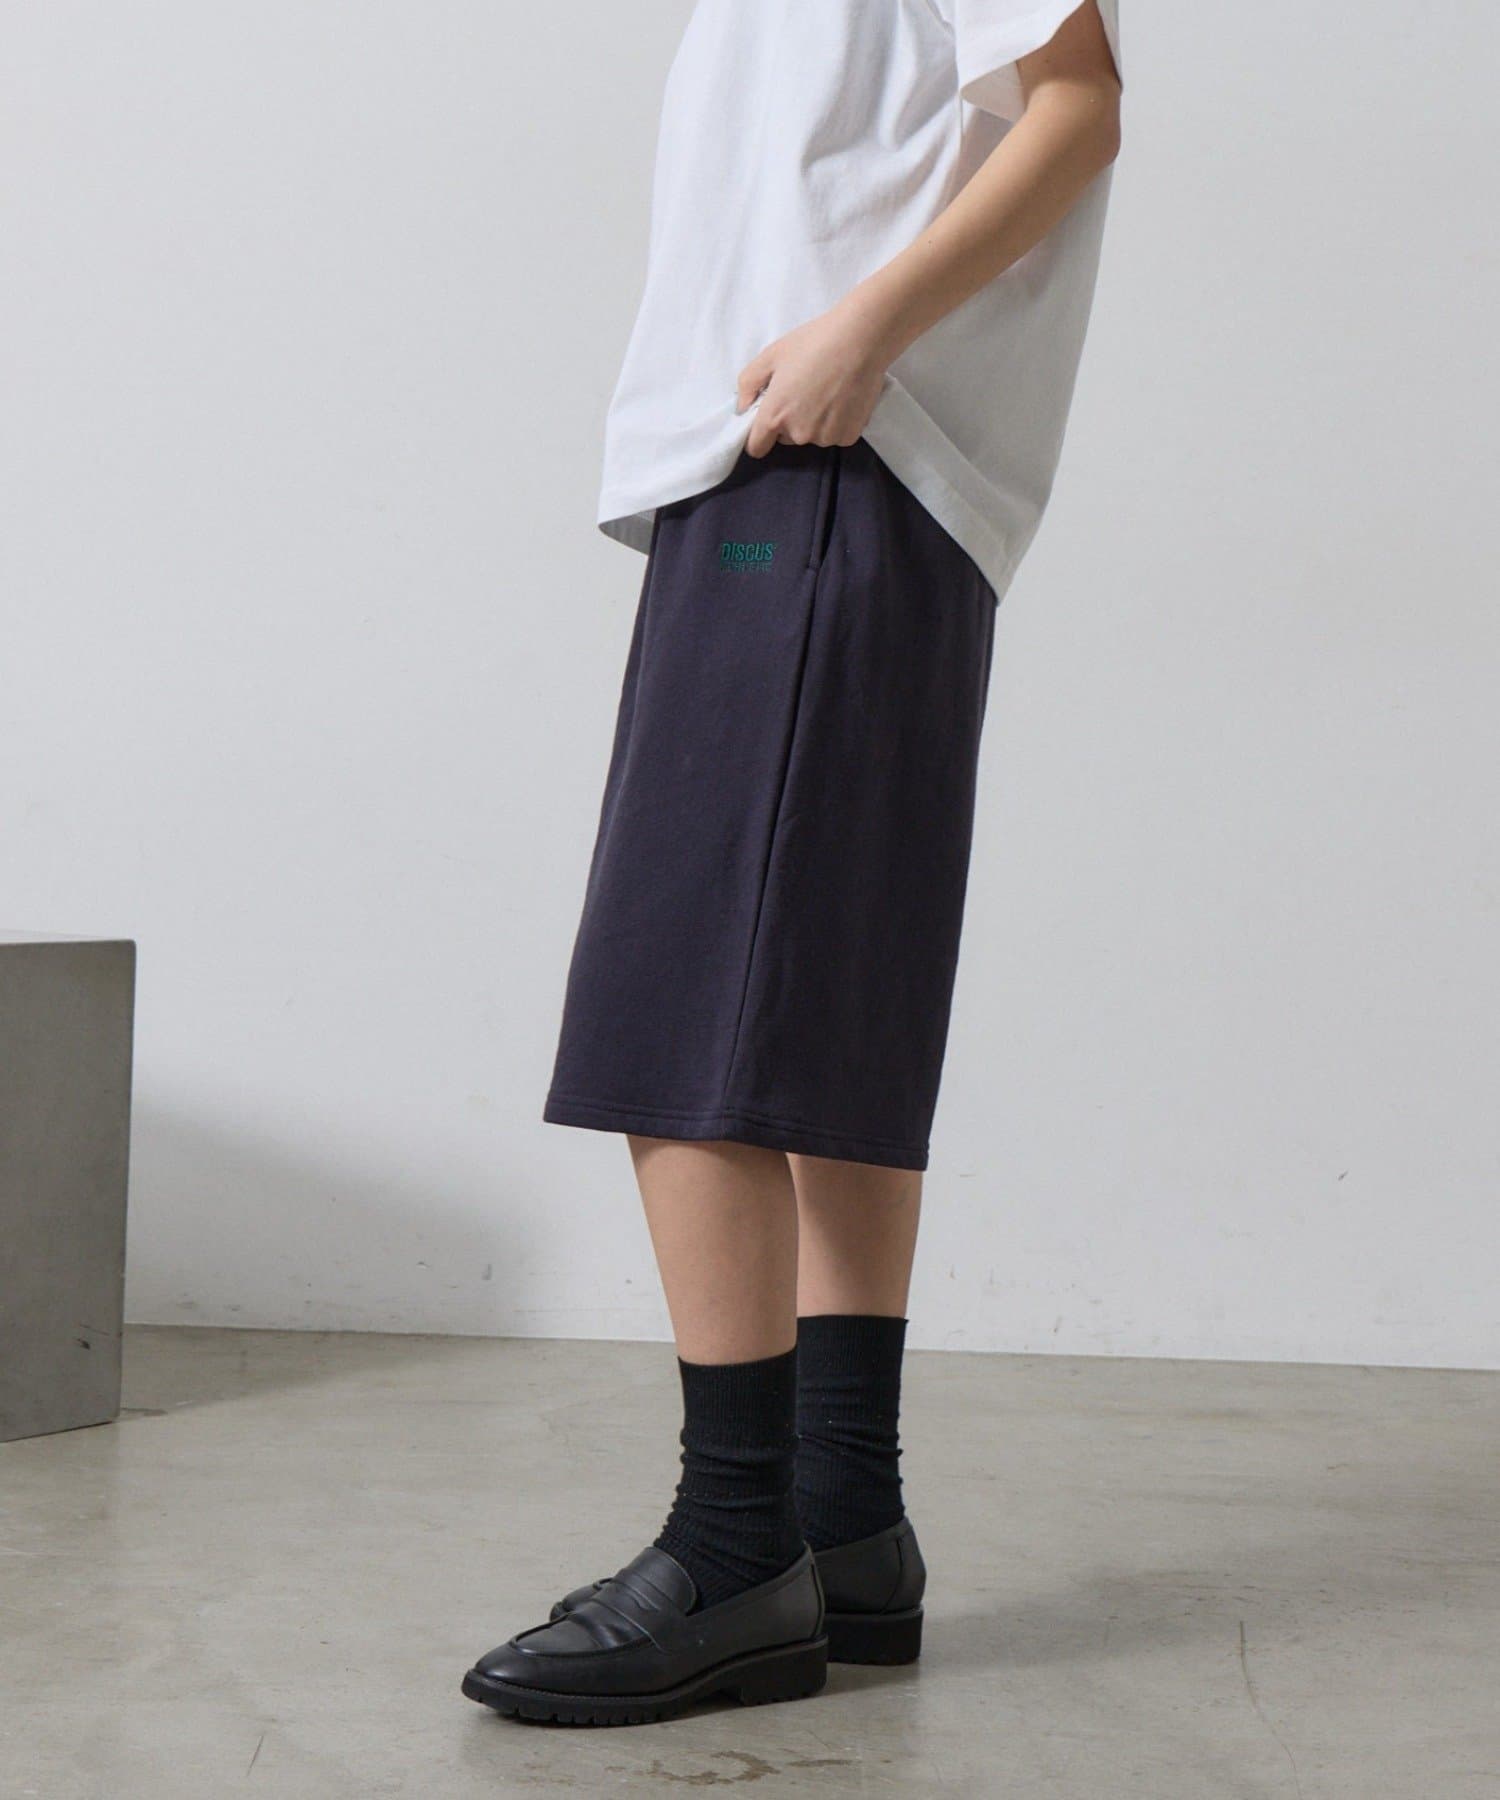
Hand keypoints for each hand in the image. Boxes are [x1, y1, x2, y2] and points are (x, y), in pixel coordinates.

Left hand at [736, 298, 892, 457]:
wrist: (860, 339)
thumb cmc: (813, 343)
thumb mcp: (771, 355)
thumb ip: (748, 384)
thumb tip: (743, 407)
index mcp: (775, 416)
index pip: (757, 447)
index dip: (760, 435)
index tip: (768, 420)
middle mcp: (798, 434)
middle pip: (786, 438)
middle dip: (790, 420)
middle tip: (804, 390)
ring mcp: (825, 437)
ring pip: (812, 436)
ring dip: (814, 421)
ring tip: (826, 391)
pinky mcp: (848, 436)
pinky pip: (834, 434)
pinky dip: (836, 422)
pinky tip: (842, 398)